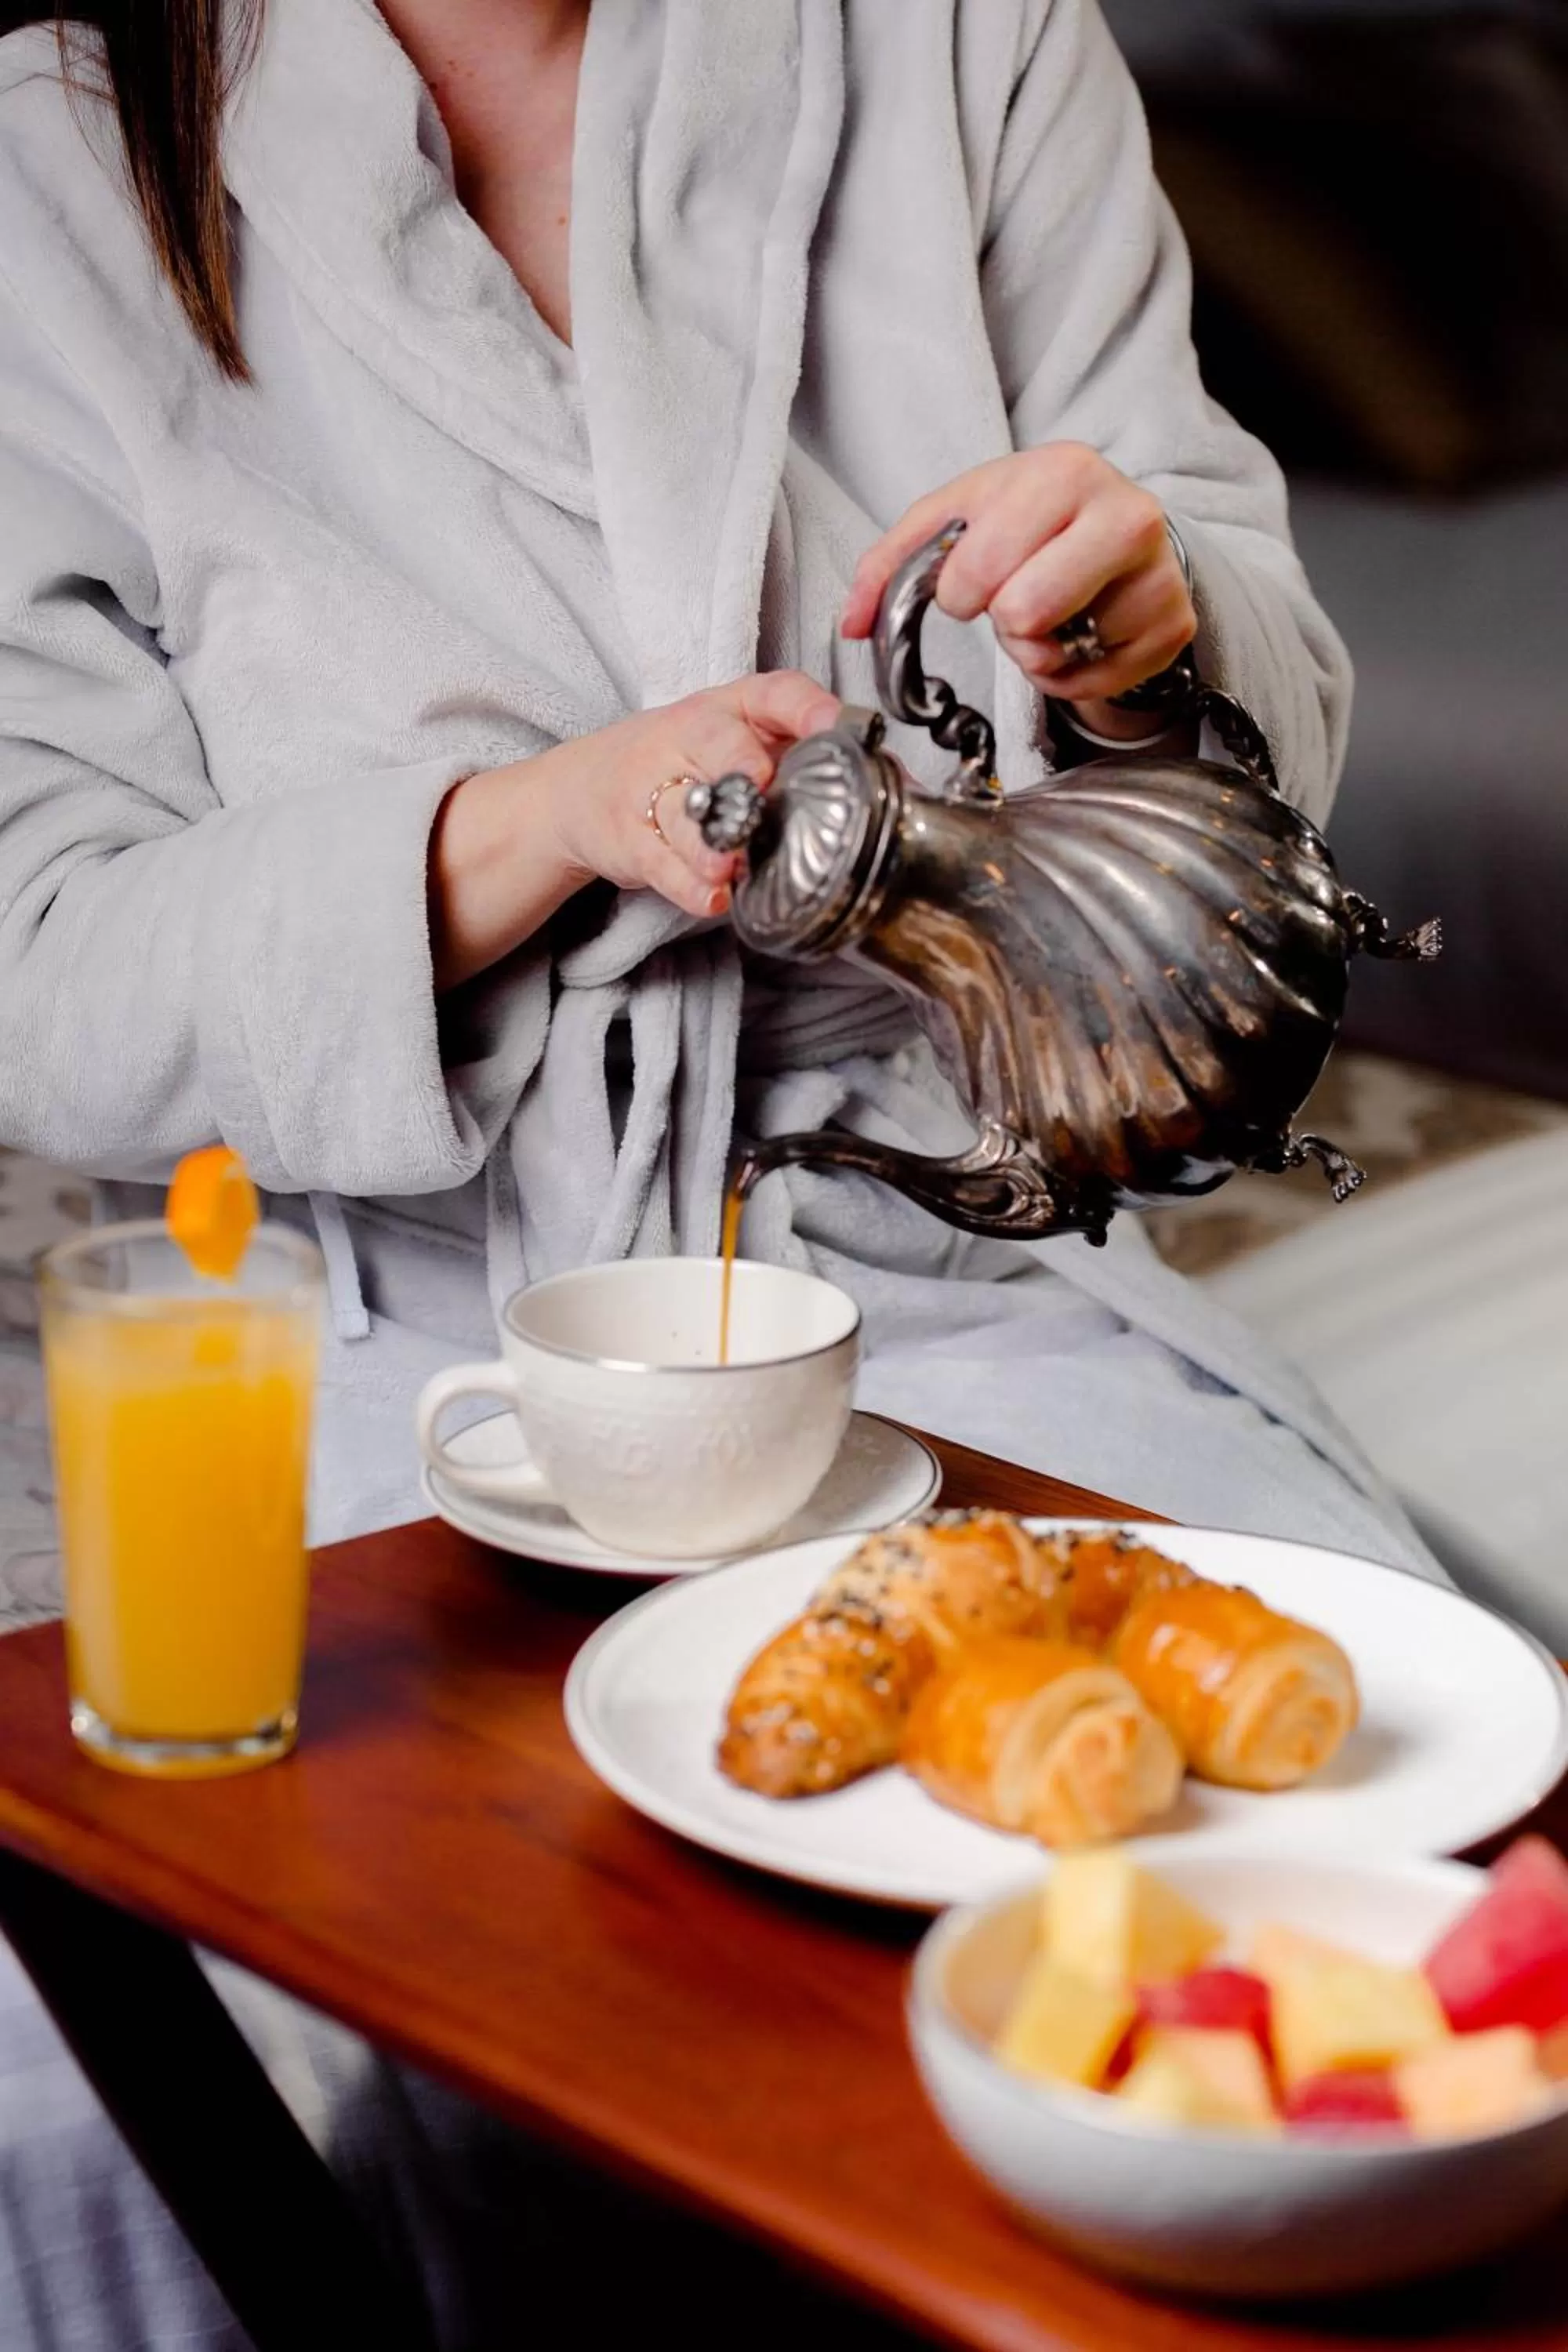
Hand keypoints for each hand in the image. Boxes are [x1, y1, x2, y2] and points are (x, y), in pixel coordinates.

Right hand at [430, 671, 839, 988]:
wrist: (583, 790)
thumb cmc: (683, 765)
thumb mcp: (736, 741)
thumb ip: (799, 755)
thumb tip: (892, 782)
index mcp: (728, 709)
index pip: (772, 693)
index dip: (805, 707)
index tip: (834, 725)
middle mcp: (687, 739)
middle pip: (713, 742)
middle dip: (738, 762)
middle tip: (761, 786)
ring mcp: (651, 789)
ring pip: (683, 811)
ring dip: (709, 840)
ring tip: (731, 861)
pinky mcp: (630, 841)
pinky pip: (660, 864)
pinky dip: (688, 884)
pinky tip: (713, 897)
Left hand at [840, 446, 1195, 728]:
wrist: (1118, 530)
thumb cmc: (1031, 522)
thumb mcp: (958, 519)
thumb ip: (892, 564)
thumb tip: (853, 623)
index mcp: (1061, 472)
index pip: (979, 568)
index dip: (961, 591)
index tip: (977, 577)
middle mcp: (1124, 513)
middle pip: (1023, 613)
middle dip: (1001, 620)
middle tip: (1016, 597)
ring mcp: (1157, 572)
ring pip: (1058, 653)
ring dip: (1036, 651)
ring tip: (1052, 614)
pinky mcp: (1173, 624)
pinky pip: (1094, 682)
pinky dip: (1073, 673)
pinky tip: (1082, 634)